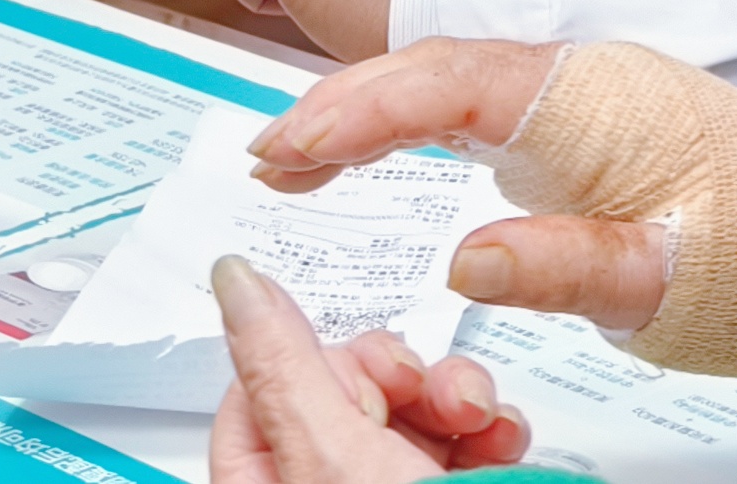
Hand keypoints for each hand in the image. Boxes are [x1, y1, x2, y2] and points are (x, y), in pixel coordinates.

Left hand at [210, 255, 530, 482]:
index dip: (316, 362)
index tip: (361, 372)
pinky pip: (463, 431)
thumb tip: (235, 280)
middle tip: (424, 397)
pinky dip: (490, 424)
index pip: (260, 385)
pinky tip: (501, 437)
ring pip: (412, 400)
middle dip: (402, 376)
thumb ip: (286, 365)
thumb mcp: (333, 456)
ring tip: (477, 418)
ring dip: (458, 394)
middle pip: (345, 385)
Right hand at [247, 39, 671, 332]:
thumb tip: (463, 265)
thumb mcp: (672, 285)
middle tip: (261, 159)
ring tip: (288, 162)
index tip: (289, 146)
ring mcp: (586, 104)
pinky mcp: (590, 132)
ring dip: (369, 115)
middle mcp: (585, 84)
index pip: (452, 80)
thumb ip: (566, 268)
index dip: (360, 109)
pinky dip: (417, 130)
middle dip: (341, 106)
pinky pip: (485, 111)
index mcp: (596, 100)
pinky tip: (377, 156)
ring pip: (454, 87)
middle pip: (437, 69)